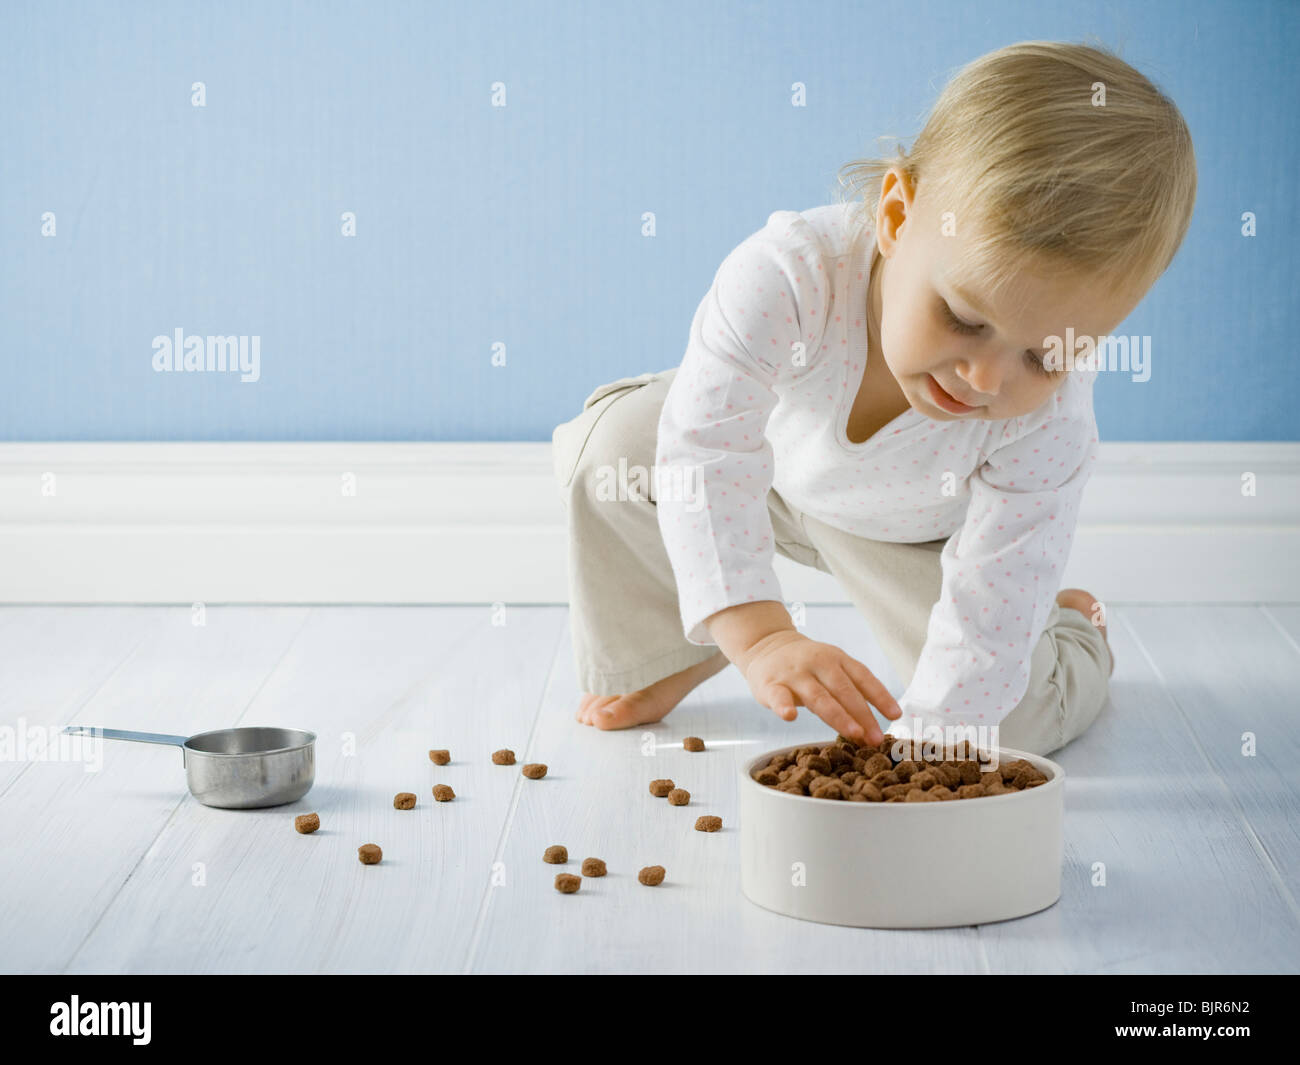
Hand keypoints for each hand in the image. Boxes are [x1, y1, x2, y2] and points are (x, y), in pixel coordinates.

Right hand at [735, 629, 901, 744]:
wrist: (766, 647)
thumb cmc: (807, 666)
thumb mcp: (832, 668)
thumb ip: (851, 692)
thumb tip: (873, 729)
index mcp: (837, 659)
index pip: (863, 677)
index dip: (880, 695)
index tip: (894, 715)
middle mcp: (818, 663)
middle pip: (844, 690)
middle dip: (862, 715)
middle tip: (875, 738)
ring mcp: (794, 673)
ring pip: (818, 696)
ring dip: (838, 716)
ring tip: (854, 734)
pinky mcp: (770, 684)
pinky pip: (777, 697)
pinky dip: (783, 706)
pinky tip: (790, 716)